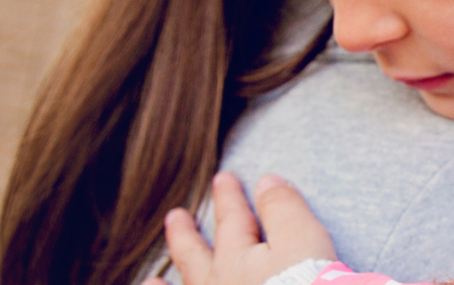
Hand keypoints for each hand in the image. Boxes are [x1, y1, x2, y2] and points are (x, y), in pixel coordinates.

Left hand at [146, 172, 337, 284]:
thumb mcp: (303, 242)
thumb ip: (283, 210)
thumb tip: (266, 180)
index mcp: (238, 259)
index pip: (232, 220)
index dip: (229, 198)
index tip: (223, 178)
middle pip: (195, 256)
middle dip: (187, 234)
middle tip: (175, 216)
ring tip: (150, 282)